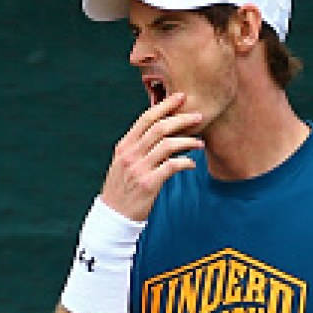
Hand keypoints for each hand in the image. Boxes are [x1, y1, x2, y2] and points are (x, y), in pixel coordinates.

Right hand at [97, 92, 203, 221]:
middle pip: (160, 128)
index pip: (146, 119)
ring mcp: (139, 169)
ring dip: (188, 141)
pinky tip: (192, 164)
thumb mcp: (123, 163)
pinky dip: (186, 162)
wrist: (113, 216)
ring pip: (168, 145)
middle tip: (198, 116)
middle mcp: (130, 155)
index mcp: (124, 146)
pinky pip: (172, 166)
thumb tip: (160, 131)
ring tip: (200, 142)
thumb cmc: (122, 188)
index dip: (165, 105)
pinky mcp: (149, 184)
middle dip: (182, 119)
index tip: (181, 97)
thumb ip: (137, 147)